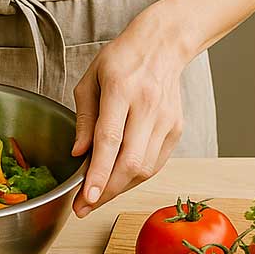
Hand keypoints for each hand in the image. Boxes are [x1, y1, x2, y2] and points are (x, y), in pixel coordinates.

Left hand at [71, 6, 189, 217]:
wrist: (163, 45)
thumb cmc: (121, 60)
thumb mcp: (90, 79)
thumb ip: (84, 118)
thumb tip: (78, 154)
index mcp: (121, 90)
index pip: (110, 140)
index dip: (98, 173)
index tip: (86, 198)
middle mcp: (147, 106)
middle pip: (130, 162)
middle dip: (106, 191)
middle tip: (83, 207)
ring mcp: (166, 120)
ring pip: (145, 168)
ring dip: (119, 188)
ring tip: (97, 195)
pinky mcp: (176, 129)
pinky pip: (155, 163)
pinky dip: (135, 176)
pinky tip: (118, 177)